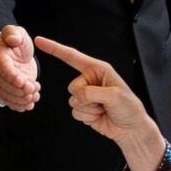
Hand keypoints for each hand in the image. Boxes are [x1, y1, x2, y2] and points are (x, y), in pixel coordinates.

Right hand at [0, 25, 39, 110]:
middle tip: (33, 88)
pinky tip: (30, 103)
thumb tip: (14, 39)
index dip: (12, 77)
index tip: (23, 82)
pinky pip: (9, 102)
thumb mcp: (16, 32)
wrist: (13, 53)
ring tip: (34, 95)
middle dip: (19, 90)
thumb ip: (13, 33)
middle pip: (4, 86)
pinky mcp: (5, 91)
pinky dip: (20, 105)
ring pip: (6, 96)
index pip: (3, 68)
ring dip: (21, 99)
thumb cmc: (14, 42)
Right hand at [34, 36, 158, 144]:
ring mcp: (86, 95)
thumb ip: (92, 93)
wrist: (131, 129)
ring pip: (72, 101)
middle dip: (86, 98)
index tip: (39, 41)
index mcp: (97, 69)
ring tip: (103, 109)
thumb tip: (77, 96)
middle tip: (103, 102)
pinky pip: (75, 112)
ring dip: (88, 109)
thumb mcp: (115, 95)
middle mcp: (90, 80)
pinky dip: (87, 117)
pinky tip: (99, 116)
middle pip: (72, 87)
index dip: (54, 48)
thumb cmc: (129, 108)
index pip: (71, 56)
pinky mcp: (84, 109)